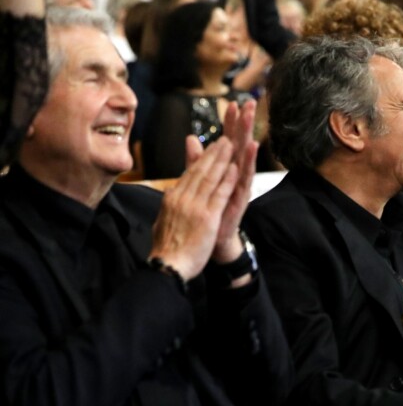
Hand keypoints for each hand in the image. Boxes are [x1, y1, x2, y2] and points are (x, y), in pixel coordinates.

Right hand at [149, 137, 237, 280]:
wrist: (167, 268)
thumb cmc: (167, 247)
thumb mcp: (164, 218)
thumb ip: (170, 200)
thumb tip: (171, 188)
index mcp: (172, 198)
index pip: (191, 173)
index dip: (204, 158)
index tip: (214, 146)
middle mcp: (182, 198)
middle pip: (201, 170)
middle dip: (215, 152)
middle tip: (226, 137)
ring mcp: (194, 206)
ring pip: (210, 177)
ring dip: (222, 159)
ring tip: (232, 144)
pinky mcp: (207, 217)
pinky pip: (219, 194)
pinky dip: (227, 179)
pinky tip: (235, 168)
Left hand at [212, 100, 258, 262]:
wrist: (213, 239)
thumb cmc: (209, 210)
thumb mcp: (200, 181)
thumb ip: (196, 159)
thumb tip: (190, 137)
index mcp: (224, 168)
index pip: (228, 140)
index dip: (229, 123)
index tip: (232, 103)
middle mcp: (234, 174)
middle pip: (239, 143)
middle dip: (244, 123)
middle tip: (249, 103)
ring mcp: (239, 185)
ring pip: (245, 156)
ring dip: (249, 136)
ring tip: (251, 119)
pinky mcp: (241, 197)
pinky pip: (246, 177)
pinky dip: (249, 161)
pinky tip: (253, 147)